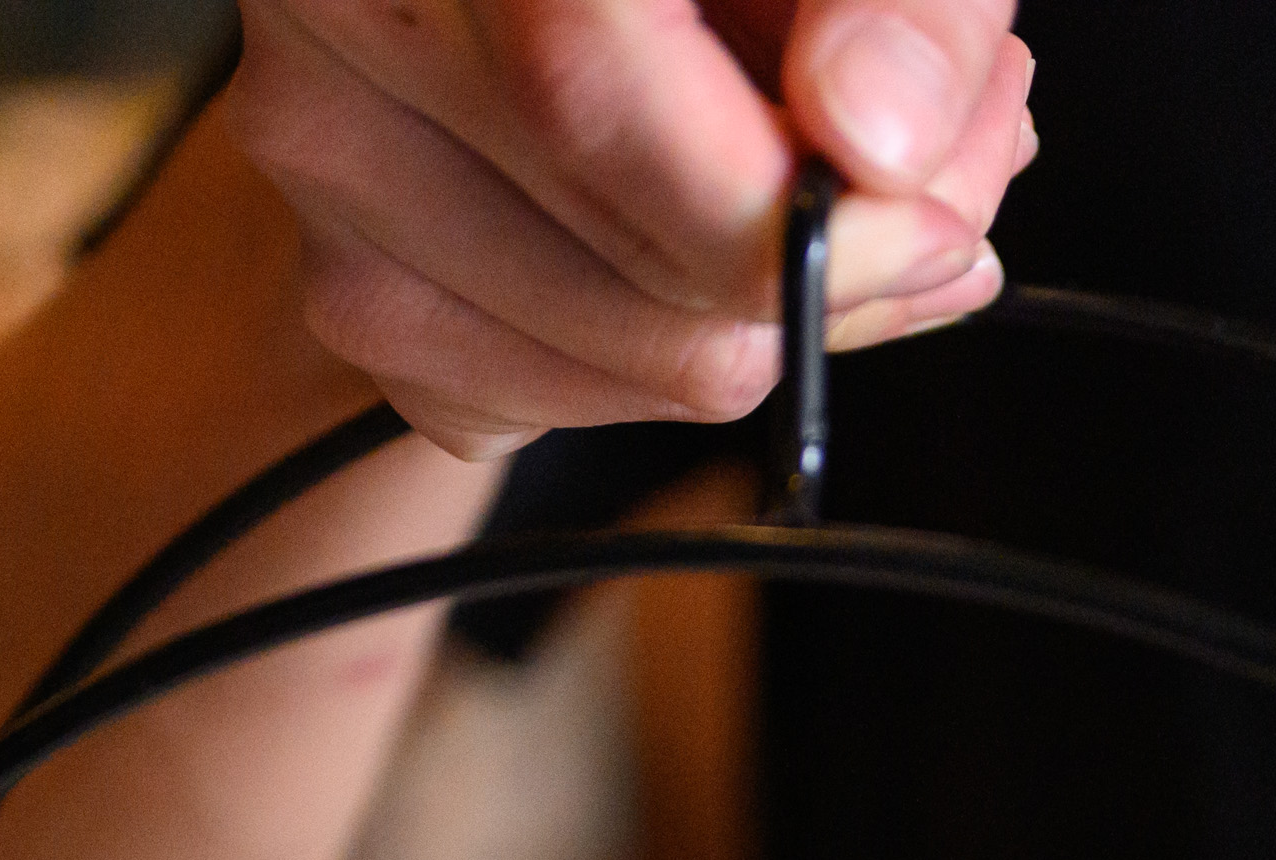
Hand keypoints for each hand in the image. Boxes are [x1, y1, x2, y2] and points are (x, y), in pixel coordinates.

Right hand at [225, 0, 1035, 456]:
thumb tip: (877, 142)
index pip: (586, 94)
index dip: (785, 207)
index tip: (937, 225)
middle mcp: (342, 12)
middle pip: (618, 256)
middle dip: (841, 265)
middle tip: (951, 175)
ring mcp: (324, 158)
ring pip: (608, 362)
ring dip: (776, 317)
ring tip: (851, 176)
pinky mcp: (351, 283)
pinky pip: (552, 404)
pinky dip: (672, 352)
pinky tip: (718, 235)